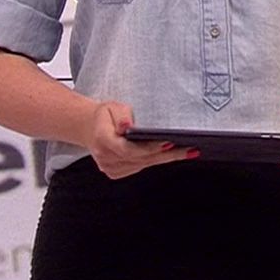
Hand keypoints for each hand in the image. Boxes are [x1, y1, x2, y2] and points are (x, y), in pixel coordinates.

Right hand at [82, 100, 197, 179]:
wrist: (90, 127)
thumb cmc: (105, 116)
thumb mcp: (112, 107)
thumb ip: (121, 116)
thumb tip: (127, 126)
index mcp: (102, 140)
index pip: (129, 149)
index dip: (150, 148)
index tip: (169, 142)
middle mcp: (105, 157)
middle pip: (141, 159)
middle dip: (167, 154)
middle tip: (189, 150)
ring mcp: (109, 167)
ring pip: (143, 165)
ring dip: (165, 158)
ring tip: (187, 152)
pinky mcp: (115, 172)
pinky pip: (139, 167)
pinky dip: (154, 160)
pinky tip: (170, 155)